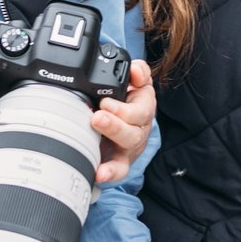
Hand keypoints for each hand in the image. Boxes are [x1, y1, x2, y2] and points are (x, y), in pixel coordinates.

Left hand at [90, 60, 155, 183]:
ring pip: (128, 145)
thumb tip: (134, 68)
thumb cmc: (128, 104)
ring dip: (113, 136)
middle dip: (116, 123)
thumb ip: (138, 72)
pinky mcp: (120, 162)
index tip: (105, 102)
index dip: (124, 107)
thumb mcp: (136, 84)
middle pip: (134, 129)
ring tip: (96, 126)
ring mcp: (130, 147)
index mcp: (144, 108)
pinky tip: (99, 173)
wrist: (124, 125)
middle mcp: (139, 128)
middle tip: (98, 116)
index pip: (143, 107)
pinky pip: (119, 170)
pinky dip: (110, 172)